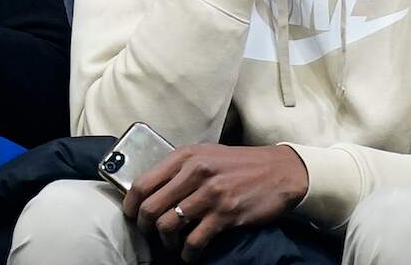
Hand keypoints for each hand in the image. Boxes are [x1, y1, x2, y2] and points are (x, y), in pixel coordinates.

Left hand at [123, 143, 308, 262]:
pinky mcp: (226, 214)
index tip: (130, 215)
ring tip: (171, 245)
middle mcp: (194, 172)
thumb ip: (179, 168)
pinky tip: (190, 254)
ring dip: (166, 242)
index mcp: (184, 156)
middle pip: (151, 207)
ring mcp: (210, 194)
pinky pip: (195, 241)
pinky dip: (188, 253)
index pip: (143, 183)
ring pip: (169, 225)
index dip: (130, 204)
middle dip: (145, 227)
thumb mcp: (205, 155)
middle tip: (149, 235)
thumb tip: (151, 189)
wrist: (279, 171)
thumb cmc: (238, 164)